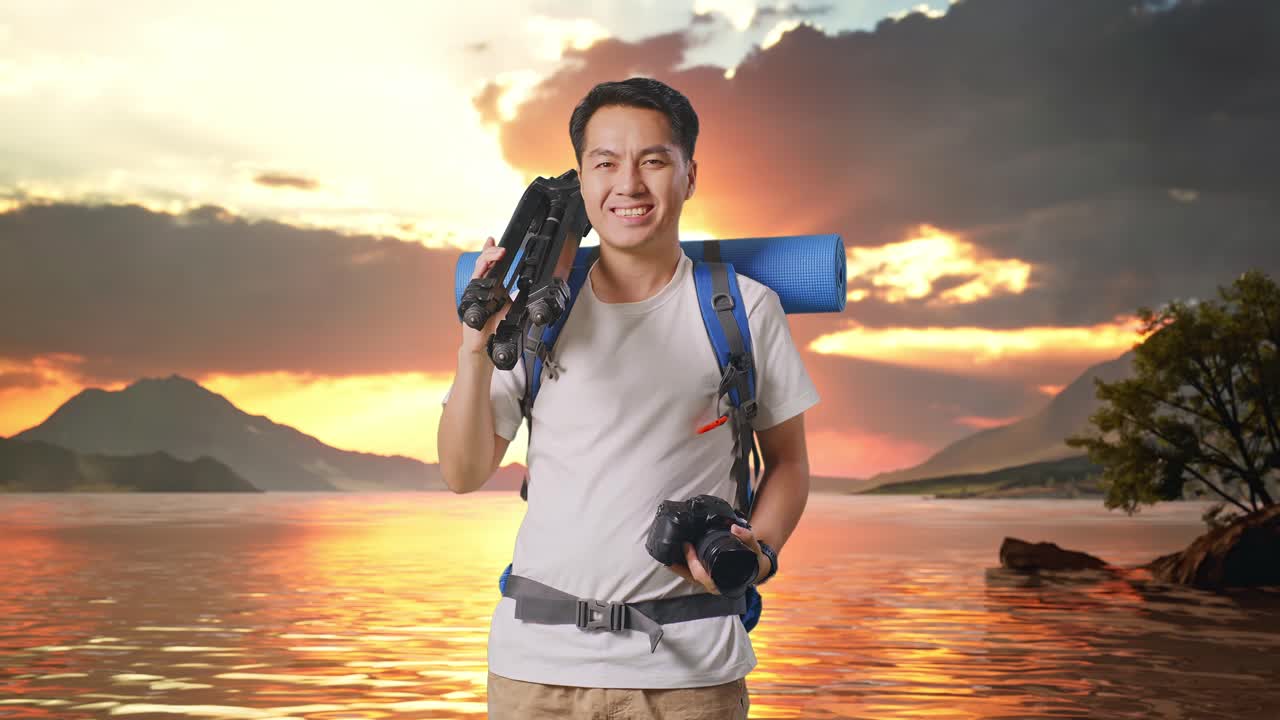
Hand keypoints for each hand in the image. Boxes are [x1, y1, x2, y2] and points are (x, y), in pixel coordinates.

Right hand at [460, 236, 511, 355]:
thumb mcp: (512, 309)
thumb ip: (519, 299)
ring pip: (479, 268)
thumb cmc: (496, 327)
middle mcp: (483, 286)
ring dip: (488, 258)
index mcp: (493, 286)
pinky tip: (487, 266)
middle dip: (492, 252)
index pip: (492, 264)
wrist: (484, 344)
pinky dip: (480, 271)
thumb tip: (534, 292)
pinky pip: (475, 281)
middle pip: (485, 262)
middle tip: (502, 248)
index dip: (492, 251)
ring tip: (499, 252)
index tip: (494, 240)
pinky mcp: (471, 297)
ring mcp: (475, 290)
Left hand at [667, 524, 769, 594]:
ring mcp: (708, 582)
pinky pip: (690, 574)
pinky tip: (672, 558)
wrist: (755, 570)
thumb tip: (735, 528)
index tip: (687, 545)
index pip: (702, 575)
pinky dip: (681, 566)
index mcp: (723, 581)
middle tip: (669, 550)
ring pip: (688, 577)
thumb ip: (747, 538)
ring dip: (676, 567)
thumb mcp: (753, 549)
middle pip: (691, 577)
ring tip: (664, 555)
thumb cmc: (752, 561)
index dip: (692, 561)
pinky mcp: (706, 577)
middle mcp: (714, 584)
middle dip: (678, 565)